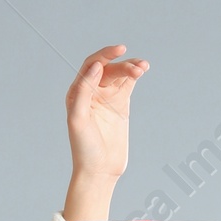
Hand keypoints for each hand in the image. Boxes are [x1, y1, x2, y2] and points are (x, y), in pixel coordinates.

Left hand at [63, 44, 148, 220]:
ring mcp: (106, 98)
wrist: (99, 170)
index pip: (91, 66)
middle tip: (138, 69)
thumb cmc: (84, 148)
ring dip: (131, 67)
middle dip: (123, 65)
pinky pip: (128, 83)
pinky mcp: (120, 105)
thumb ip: (84, 91)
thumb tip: (96, 67)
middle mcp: (91, 92)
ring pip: (120, 74)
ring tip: (143, 68)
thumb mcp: (78, 119)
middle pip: (109, 69)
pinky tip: (143, 69)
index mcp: (77, 93)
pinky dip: (135, 74)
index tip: (120, 50)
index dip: (105, 55)